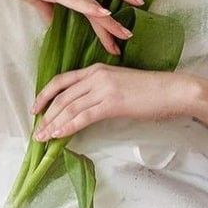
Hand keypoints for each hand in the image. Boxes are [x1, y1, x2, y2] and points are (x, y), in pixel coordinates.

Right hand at [0, 0, 144, 54]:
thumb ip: (49, 9)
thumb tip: (55, 25)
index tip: (136, 6)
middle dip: (116, 20)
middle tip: (130, 37)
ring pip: (91, 3)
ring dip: (107, 22)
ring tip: (123, 37)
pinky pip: (74, 0)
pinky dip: (89, 7)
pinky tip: (103, 14)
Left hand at [30, 64, 195, 139]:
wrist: (171, 91)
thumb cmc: (150, 91)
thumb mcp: (119, 83)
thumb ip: (101, 90)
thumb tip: (86, 107)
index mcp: (96, 69)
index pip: (62, 80)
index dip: (45, 95)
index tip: (36, 108)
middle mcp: (96, 76)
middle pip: (61, 96)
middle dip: (46, 114)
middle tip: (36, 130)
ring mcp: (103, 89)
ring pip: (69, 107)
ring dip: (53, 124)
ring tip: (43, 137)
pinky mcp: (111, 103)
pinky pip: (82, 117)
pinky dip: (67, 127)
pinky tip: (58, 135)